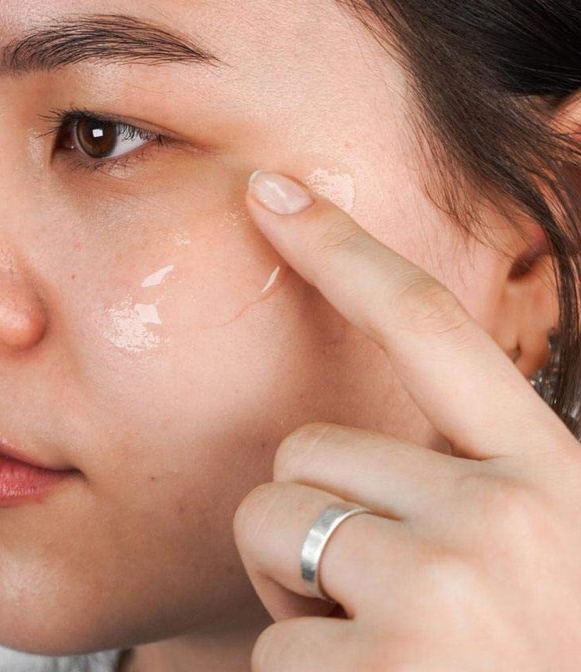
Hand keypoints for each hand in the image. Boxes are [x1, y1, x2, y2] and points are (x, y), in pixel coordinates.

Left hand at [232, 170, 580, 670]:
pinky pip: (268, 633)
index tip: (271, 192)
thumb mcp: (530, 555)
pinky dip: (294, 670)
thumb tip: (358, 441)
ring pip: (275, 519)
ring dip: (298, 588)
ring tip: (384, 653)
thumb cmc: (532, 655)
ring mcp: (449, 589)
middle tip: (387, 601)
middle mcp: (510, 514)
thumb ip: (459, 481)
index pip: (430, 324)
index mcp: (548, 475)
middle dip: (314, 517)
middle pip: (310, 447)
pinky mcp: (385, 666)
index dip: (345, 248)